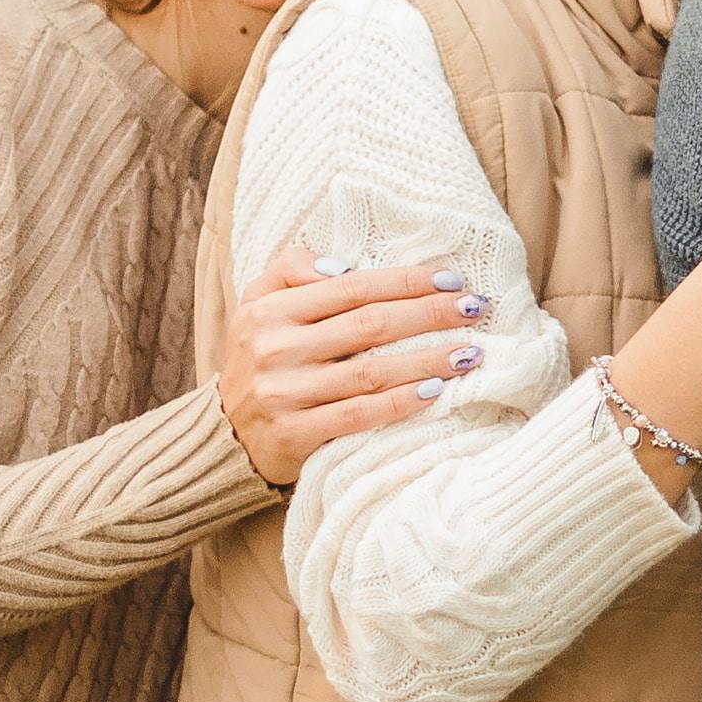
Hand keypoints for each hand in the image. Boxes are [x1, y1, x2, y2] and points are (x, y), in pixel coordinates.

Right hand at [218, 250, 491, 487]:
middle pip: (368, 325)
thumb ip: (292, 269)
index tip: (452, 280)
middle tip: (476, 309)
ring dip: (428, 360)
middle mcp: (275, 349)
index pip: (351, 287)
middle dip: (429, 314)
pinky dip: (401, 402)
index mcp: (269, 310)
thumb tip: (342, 265)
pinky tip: (436, 391)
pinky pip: (359, 415)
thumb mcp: (258, 302)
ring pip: (370, 371)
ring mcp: (284, 395)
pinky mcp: (295, 435)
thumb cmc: (259, 356)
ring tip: (470, 352)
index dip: (406, 281)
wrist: (225, 432)